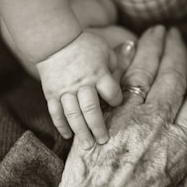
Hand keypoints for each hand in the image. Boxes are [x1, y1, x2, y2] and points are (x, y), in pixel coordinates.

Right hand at [37, 32, 127, 148]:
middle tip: (103, 141)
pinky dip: (61, 125)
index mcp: (98, 74)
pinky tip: (68, 136)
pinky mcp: (51, 94)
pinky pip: (56, 113)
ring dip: (81, 131)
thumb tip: (135, 67)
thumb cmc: (85, 45)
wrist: (55, 41)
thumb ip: (119, 64)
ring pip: (73, 115)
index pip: (111, 93)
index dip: (116, 100)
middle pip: (91, 109)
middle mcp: (82, 84)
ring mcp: (65, 90)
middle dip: (98, 127)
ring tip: (87, 145)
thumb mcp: (106, 50)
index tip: (117, 104)